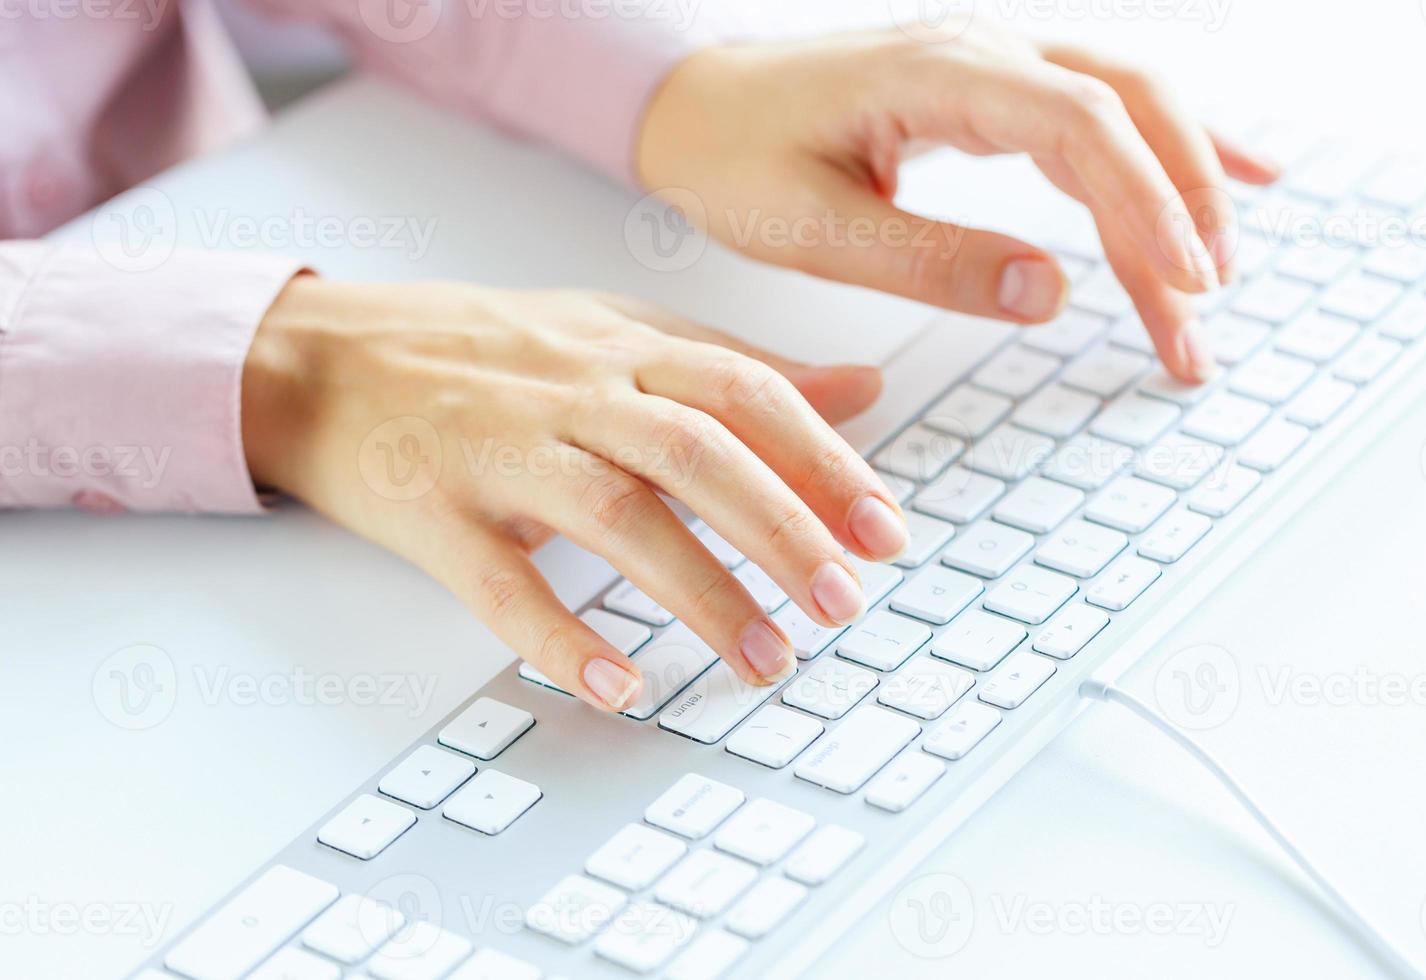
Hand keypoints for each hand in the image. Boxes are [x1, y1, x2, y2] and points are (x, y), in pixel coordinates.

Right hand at [242, 278, 905, 710]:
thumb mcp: (614, 331)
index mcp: (622, 348)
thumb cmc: (482, 352)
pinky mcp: (435, 514)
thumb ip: (734, 364)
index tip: (885, 531)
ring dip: (702, 594)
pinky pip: (503, 585)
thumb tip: (863, 387)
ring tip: (767, 661)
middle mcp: (571, 393)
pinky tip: (619, 687)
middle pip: (697, 453)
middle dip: (784, 531)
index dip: (824, 459)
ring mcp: (500, 451)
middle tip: (845, 605)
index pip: (746, 391)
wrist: (320, 357)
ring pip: (617, 517)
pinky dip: (562, 639)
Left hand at [637, 21, 1279, 382]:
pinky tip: (1232, 178)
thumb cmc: (737, 158)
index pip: (1079, 121)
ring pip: (1126, 107)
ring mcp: (994, 60)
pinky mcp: (994, 87)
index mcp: (936, 74)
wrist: (695, 104)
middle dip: (1182, 205)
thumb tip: (1050, 295)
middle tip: (1204, 311)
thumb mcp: (814, 229)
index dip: (1146, 199)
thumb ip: (929, 261)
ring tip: (1214, 281)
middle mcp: (982, 48)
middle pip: (1127, 106)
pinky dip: (1167, 149)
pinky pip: (1103, 107)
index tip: (1186, 279)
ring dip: (1180, 186)